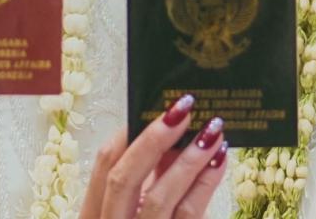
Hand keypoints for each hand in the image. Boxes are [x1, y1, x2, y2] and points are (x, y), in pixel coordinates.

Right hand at [80, 94, 229, 218]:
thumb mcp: (132, 210)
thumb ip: (146, 183)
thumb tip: (173, 139)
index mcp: (95, 217)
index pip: (102, 167)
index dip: (128, 133)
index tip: (153, 107)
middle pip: (124, 179)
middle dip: (154, 140)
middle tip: (184, 109)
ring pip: (159, 199)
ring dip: (188, 160)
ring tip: (213, 131)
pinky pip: (188, 216)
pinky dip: (205, 185)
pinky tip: (219, 162)